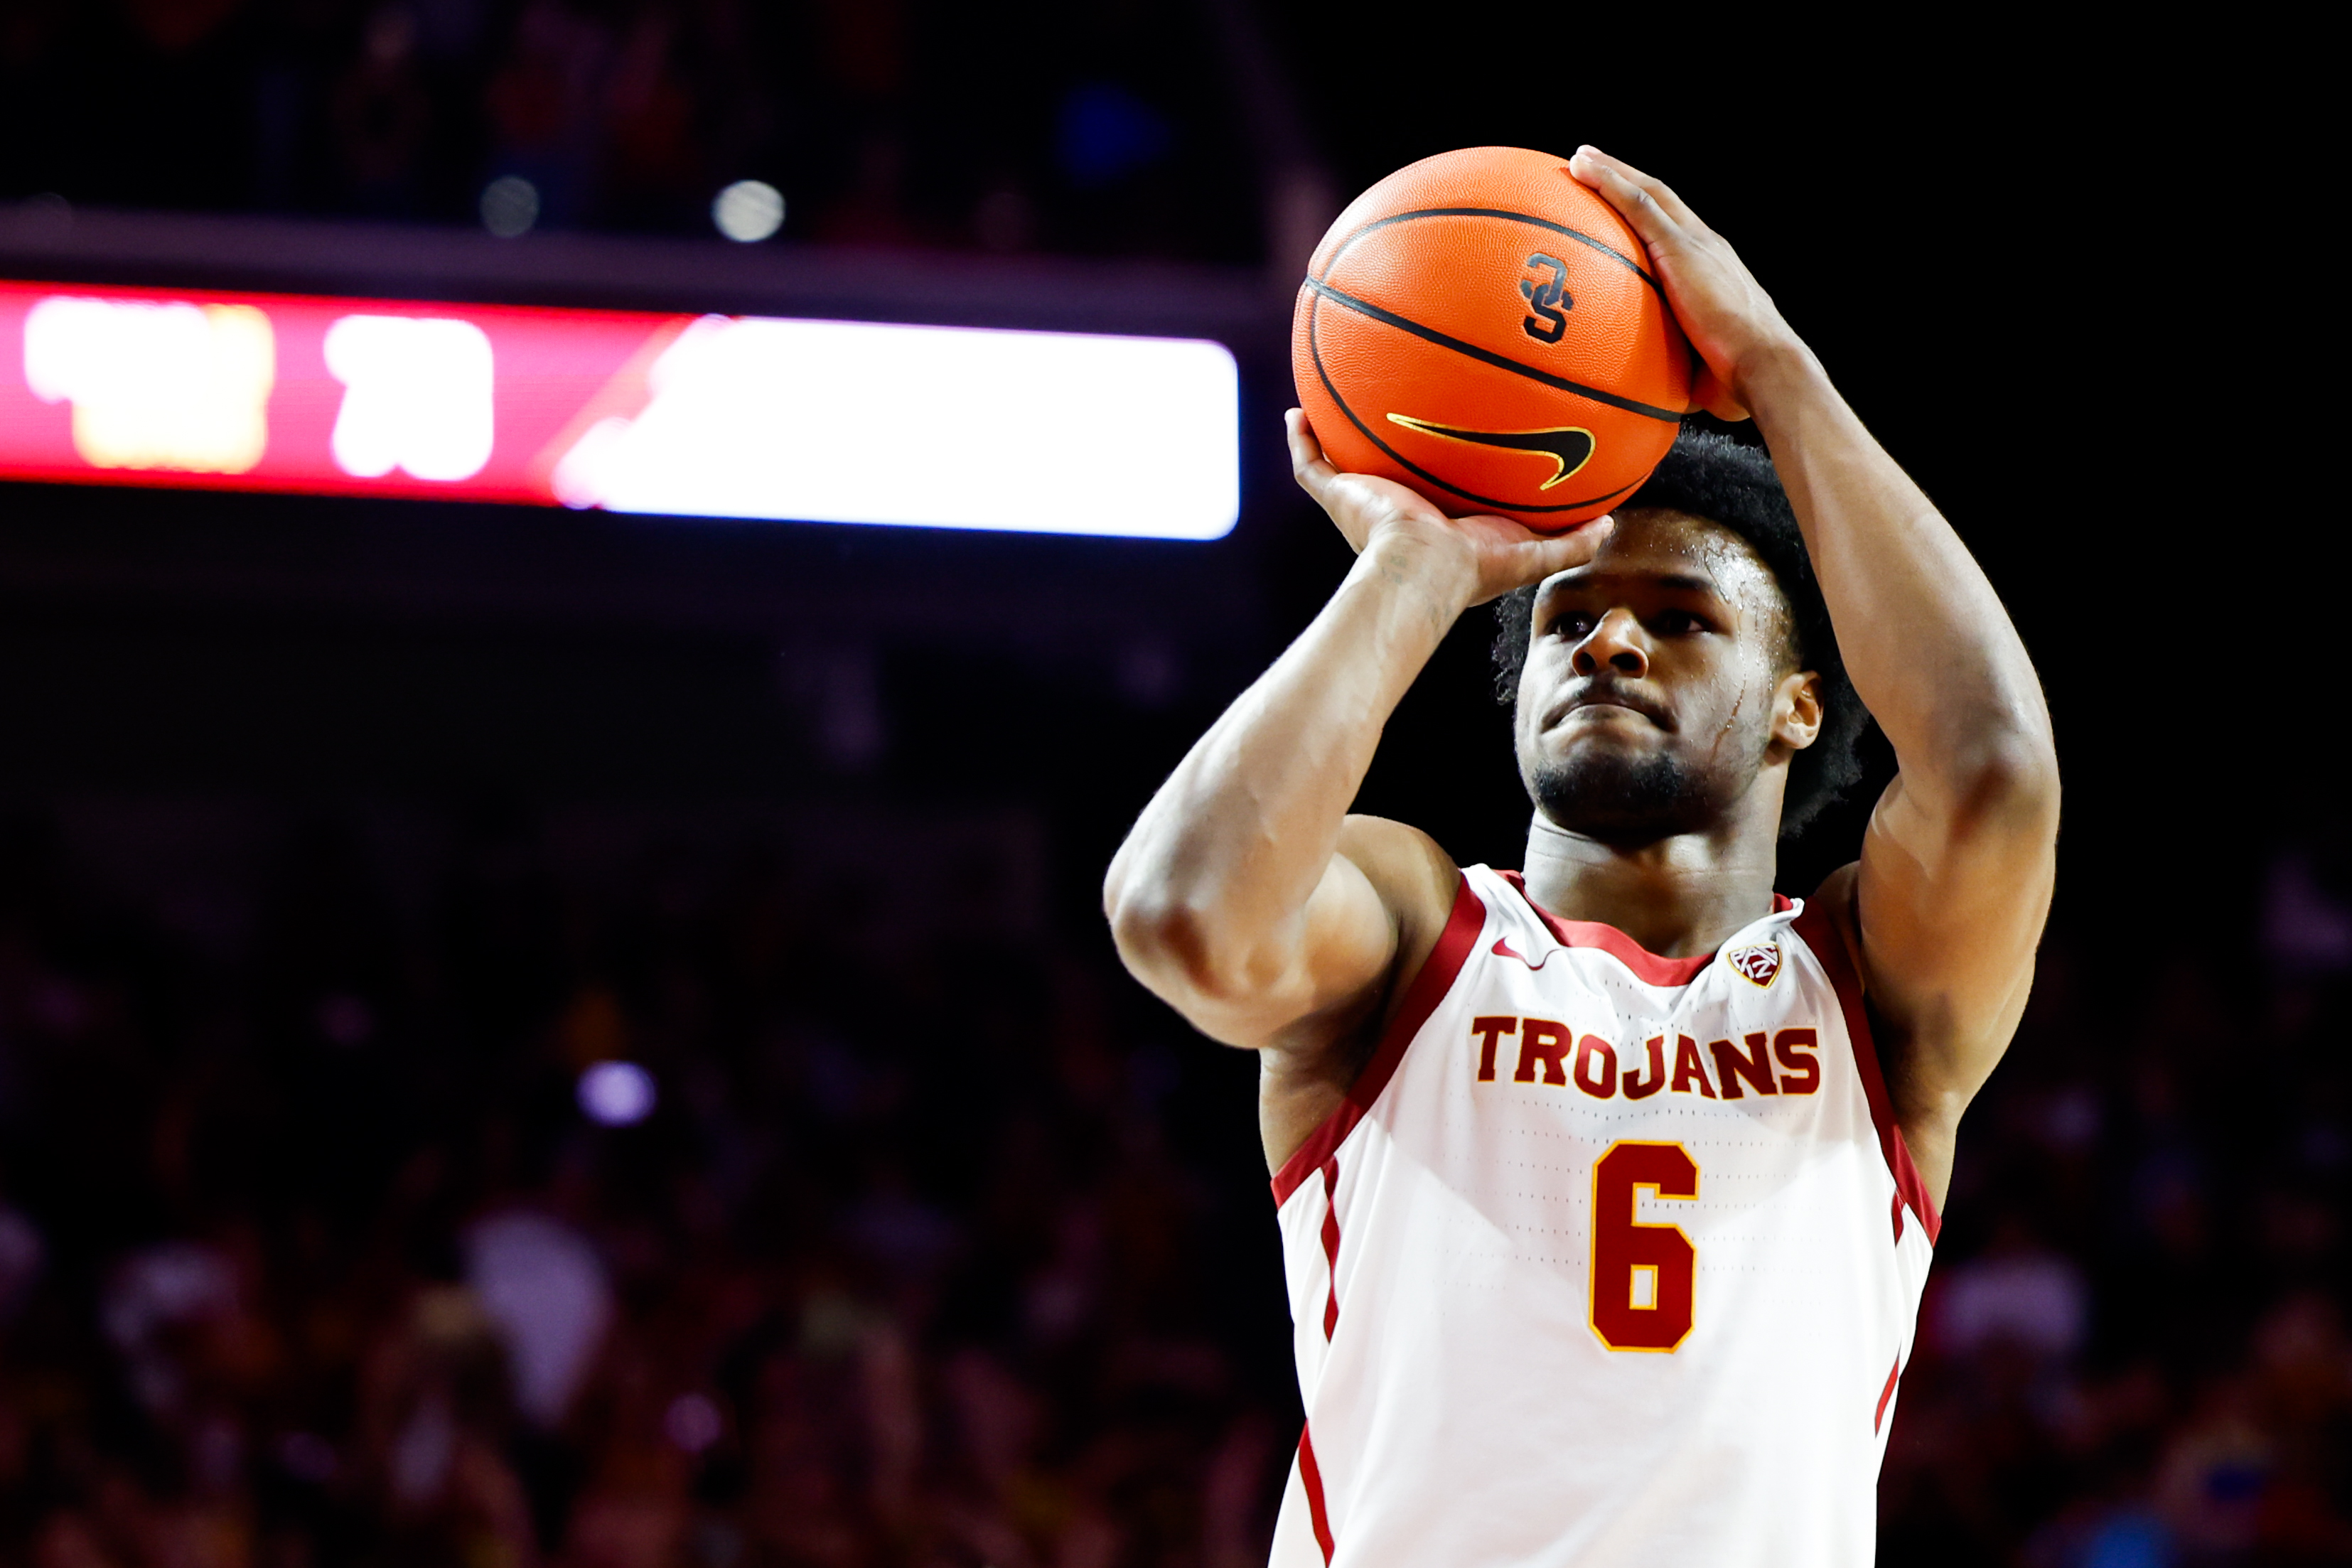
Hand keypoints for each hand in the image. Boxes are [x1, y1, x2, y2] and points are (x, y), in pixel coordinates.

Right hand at [1288, 409, 1611, 607]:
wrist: (1422, 569)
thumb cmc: (1470, 569)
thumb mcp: (1530, 555)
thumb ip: (1570, 543)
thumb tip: (1611, 526)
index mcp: (1435, 519)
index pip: (1436, 485)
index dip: (1437, 463)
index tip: (1445, 433)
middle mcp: (1396, 506)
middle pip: (1385, 466)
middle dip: (1382, 440)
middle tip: (1390, 402)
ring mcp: (1362, 501)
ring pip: (1340, 461)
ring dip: (1332, 432)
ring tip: (1329, 395)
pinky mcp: (1338, 496)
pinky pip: (1308, 464)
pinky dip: (1298, 439)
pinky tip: (1294, 412)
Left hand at [1565, 146, 1805, 421]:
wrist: (1764, 367)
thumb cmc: (1735, 380)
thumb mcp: (1697, 370)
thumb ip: (1669, 369)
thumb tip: (1642, 399)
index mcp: (1713, 271)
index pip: (1676, 234)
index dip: (1651, 218)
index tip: (1625, 207)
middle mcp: (1707, 247)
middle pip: (1661, 201)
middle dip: (1629, 181)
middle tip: (1595, 166)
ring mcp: (1695, 243)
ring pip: (1648, 193)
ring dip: (1613, 171)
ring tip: (1580, 158)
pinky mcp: (1682, 247)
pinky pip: (1637, 204)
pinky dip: (1609, 181)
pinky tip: (1580, 167)